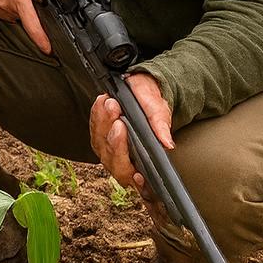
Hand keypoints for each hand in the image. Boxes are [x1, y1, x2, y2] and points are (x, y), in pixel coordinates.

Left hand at [90, 72, 173, 226]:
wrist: (153, 92)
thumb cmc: (159, 106)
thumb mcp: (162, 109)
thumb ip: (162, 124)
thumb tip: (166, 143)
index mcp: (142, 161)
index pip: (130, 170)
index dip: (126, 160)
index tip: (127, 143)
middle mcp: (125, 160)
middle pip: (113, 161)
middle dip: (113, 138)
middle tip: (117, 114)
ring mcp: (111, 149)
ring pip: (101, 146)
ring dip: (102, 125)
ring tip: (109, 103)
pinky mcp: (102, 136)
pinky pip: (95, 132)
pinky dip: (96, 117)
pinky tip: (100, 103)